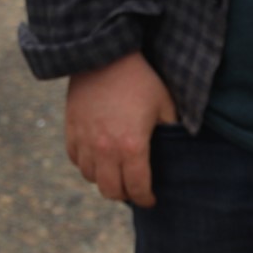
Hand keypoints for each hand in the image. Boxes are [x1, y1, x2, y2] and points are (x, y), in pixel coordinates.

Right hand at [65, 52, 178, 206]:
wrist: (103, 54)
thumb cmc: (139, 79)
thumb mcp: (165, 104)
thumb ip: (174, 130)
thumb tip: (181, 147)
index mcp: (132, 146)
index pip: (138, 188)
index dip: (146, 198)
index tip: (151, 199)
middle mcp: (106, 149)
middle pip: (111, 190)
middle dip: (124, 194)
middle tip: (133, 189)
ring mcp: (85, 140)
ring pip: (90, 177)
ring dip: (104, 179)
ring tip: (115, 172)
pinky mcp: (71, 129)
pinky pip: (76, 159)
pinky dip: (86, 163)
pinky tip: (97, 157)